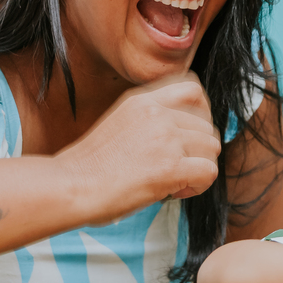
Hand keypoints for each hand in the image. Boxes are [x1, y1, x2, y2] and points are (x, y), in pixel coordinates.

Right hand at [62, 72, 220, 221]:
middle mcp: (157, 113)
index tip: (189, 136)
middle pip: (207, 125)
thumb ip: (147, 122)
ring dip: (199, 168)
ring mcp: (166, 138)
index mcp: (142, 100)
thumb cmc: (88, 167)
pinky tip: (176, 192)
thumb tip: (176, 138)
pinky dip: (198, 186)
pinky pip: (209, 172)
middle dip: (198, 150)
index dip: (201, 114)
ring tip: (175, 182)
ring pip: (212, 148)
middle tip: (175, 168)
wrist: (70, 186)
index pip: (194, 90)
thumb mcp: (118, 123)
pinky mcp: (171, 166)